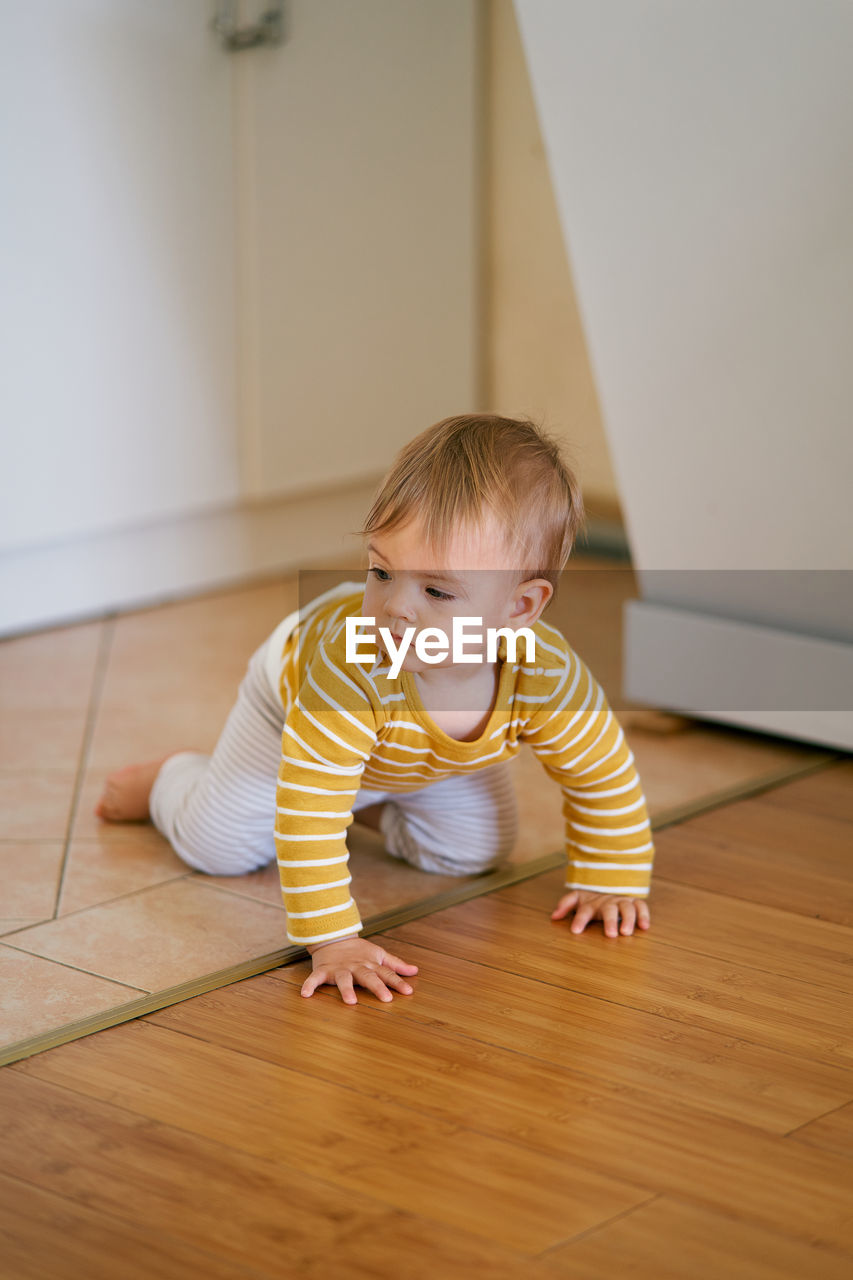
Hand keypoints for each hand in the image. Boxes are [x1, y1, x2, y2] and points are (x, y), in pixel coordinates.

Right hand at [301, 936, 418, 1004]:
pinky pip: (315, 978)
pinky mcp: (324, 970)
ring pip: (344, 979)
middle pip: (368, 977)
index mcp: (370, 964)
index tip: (408, 992)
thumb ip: (395, 964)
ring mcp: (340, 969)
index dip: (397, 982)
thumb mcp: (378, 954)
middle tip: (386, 999)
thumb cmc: (358, 951)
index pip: (386, 974)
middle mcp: (356, 967)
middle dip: (377, 987)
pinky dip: (310, 985)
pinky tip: (305, 994)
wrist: (333, 937)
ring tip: (350, 1001)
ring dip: (346, 989)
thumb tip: (415, 971)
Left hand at [551, 890, 649, 937]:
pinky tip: (644, 926)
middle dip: (610, 922)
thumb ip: (566, 905)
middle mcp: (608, 902)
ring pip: (627, 908)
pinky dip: (644, 915)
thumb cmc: (592, 898)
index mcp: (592, 903)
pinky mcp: (634, 902)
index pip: (584, 910)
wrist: (610, 881)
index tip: (576, 931)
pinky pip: (641, 906)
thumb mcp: (578, 898)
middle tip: (611, 935)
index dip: (580, 920)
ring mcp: (622, 901)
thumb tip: (554, 916)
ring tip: (626, 932)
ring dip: (628, 920)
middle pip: (609, 910)